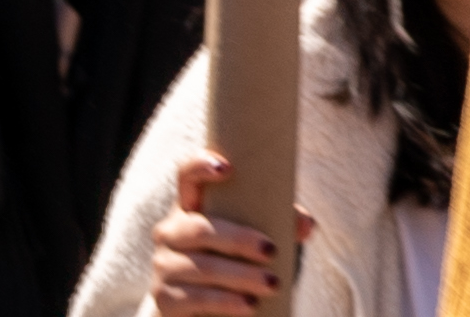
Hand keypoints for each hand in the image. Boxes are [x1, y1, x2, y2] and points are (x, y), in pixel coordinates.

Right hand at [147, 149, 300, 316]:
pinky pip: (193, 298)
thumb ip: (279, 226)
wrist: (205, 312)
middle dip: (237, 239)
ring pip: (200, 266)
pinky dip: (224, 302)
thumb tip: (306, 224)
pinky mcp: (164, 298)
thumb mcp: (253, 244)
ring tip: (273, 284)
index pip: (186, 178)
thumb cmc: (234, 267)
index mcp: (189, 210)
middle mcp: (169, 233)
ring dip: (240, 276)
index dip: (200, 167)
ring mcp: (164, 265)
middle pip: (198, 228)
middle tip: (272, 250)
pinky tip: (249, 305)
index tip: (227, 168)